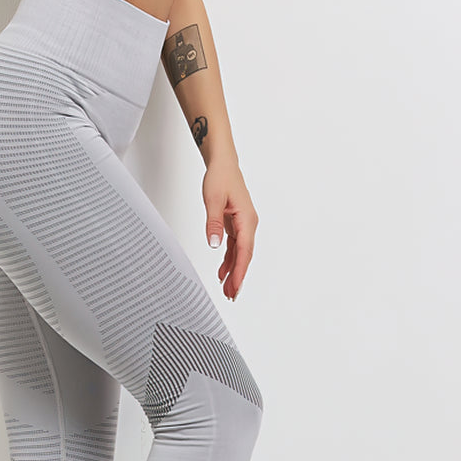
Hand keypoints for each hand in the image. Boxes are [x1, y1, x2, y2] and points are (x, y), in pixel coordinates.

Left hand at [203, 160, 256, 301]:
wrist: (223, 164)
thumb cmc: (220, 178)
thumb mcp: (212, 200)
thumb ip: (213, 224)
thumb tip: (214, 245)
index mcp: (246, 219)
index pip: (244, 251)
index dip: (239, 271)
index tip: (235, 287)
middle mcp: (248, 224)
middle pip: (244, 256)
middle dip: (238, 277)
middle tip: (231, 295)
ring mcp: (243, 225)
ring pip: (240, 253)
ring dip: (234, 271)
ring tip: (227, 290)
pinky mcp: (236, 224)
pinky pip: (234, 246)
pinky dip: (229, 260)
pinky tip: (223, 272)